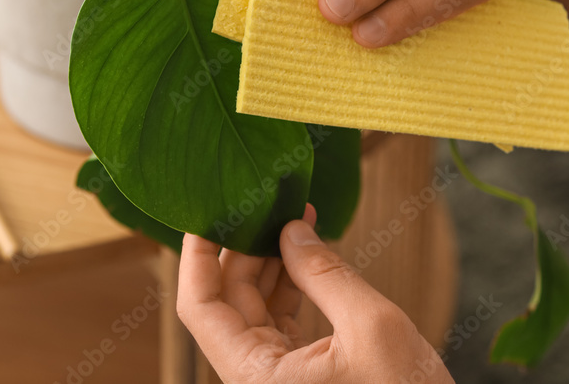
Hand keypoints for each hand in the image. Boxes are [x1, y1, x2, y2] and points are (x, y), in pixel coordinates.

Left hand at [177, 208, 452, 383]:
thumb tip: (291, 228)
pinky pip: (280, 323)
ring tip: (294, 219)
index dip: (197, 256)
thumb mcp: (372, 326)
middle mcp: (257, 381)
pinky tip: (308, 254)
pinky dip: (292, 286)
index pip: (199, 308)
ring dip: (271, 263)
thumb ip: (325, 273)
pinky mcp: (300, 378)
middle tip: (269, 202)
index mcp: (257, 378)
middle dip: (245, 249)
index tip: (206, 212)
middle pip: (228, 303)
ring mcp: (277, 381)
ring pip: (254, 310)